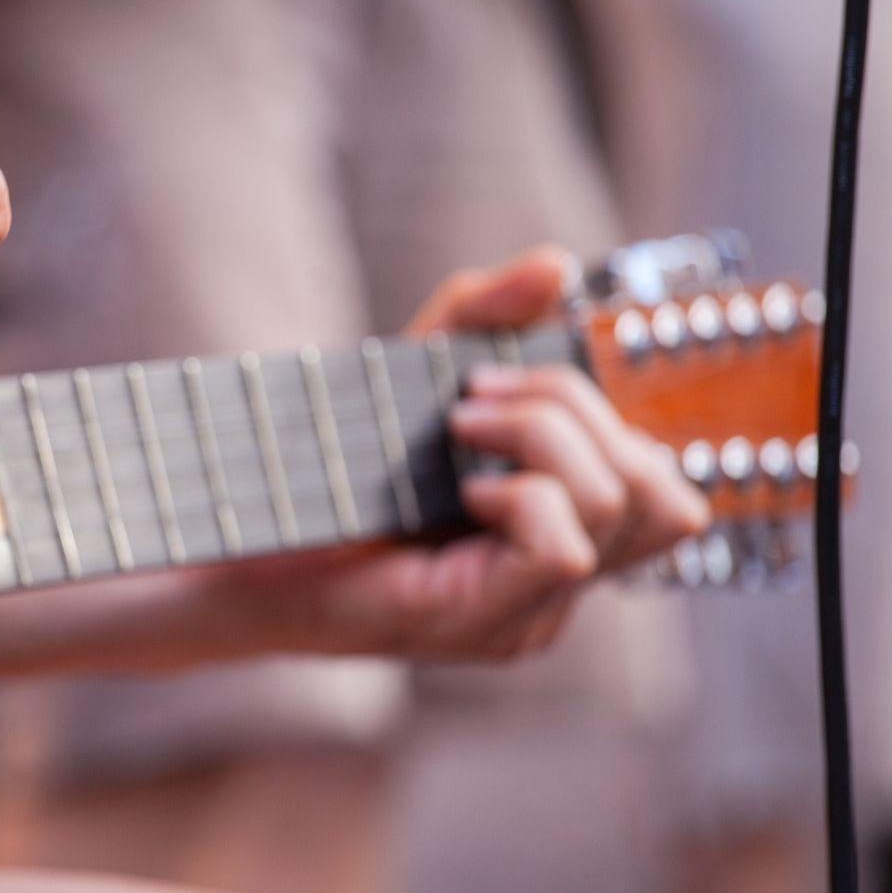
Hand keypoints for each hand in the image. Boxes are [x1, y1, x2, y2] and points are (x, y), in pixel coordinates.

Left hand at [209, 247, 709, 660]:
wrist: (226, 547)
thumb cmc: (317, 474)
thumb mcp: (408, 378)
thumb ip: (479, 317)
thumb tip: (554, 266)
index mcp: (556, 542)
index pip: (665, 494)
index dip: (599, 416)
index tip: (487, 385)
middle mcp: (554, 594)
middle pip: (661, 497)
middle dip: (574, 413)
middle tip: (470, 406)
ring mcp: (526, 619)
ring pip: (619, 510)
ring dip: (544, 439)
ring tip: (457, 438)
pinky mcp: (480, 626)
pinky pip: (563, 549)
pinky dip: (519, 493)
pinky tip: (458, 491)